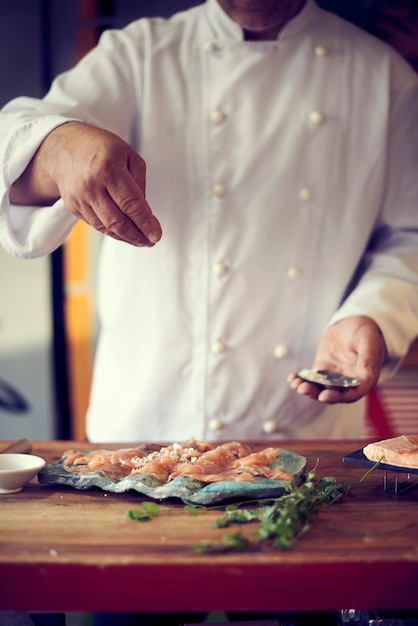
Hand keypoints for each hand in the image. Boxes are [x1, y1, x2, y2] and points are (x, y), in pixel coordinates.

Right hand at [10, 122, 161, 246]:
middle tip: (151, 241)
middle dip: (138, 236)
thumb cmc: (102, 149)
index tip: (156, 235)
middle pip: (118, 221)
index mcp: (108, 168)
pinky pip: (96, 225)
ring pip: (106, 227)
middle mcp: (91, 185)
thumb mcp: (128, 155)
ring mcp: (79, 198)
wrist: (63, 148)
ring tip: (141, 240)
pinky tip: (125, 234)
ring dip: (126, 238)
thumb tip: (145, 213)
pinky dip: (113, 232)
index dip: (145, 223)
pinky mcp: (73, 207)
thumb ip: (139, 183)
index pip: (130, 204)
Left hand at [287, 316, 385, 403]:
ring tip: (296, 384)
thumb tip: (366, 376)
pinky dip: (301, 380)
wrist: (351, 323)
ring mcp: (334, 377)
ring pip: (320, 388)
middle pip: (333, 394)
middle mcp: (348, 381)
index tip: (324, 395)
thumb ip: (368, 358)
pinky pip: (312, 379)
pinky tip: (292, 377)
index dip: (338, 397)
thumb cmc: (365, 331)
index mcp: (364, 378)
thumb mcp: (368, 340)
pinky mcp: (322, 370)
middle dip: (318, 394)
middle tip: (304, 389)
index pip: (352, 394)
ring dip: (307, 389)